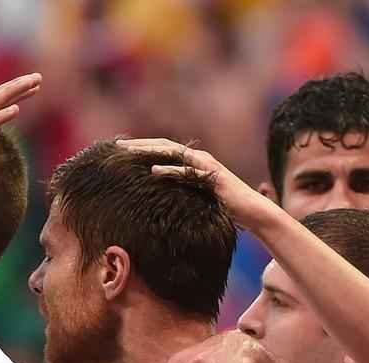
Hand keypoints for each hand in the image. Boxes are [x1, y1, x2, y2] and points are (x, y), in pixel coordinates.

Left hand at [115, 138, 277, 227]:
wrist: (251, 211)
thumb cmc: (224, 206)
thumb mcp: (198, 196)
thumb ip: (183, 189)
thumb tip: (163, 195)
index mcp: (193, 161)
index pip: (163, 149)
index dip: (142, 147)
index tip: (120, 151)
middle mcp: (198, 158)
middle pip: (163, 146)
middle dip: (139, 145)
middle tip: (117, 146)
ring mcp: (206, 166)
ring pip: (173, 153)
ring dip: (150, 151)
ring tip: (128, 153)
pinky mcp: (212, 177)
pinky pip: (187, 172)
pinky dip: (170, 170)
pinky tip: (153, 171)